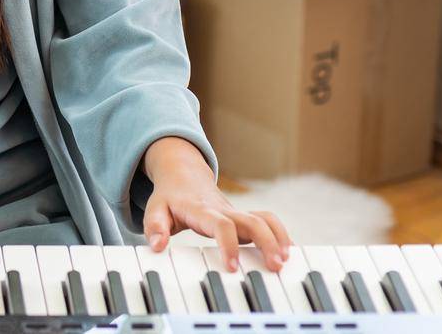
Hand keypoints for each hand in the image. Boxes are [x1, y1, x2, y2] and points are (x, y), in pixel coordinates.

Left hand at [140, 138, 290, 274]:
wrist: (182, 175)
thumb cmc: (170, 196)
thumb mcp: (155, 209)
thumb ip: (154, 226)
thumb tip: (158, 245)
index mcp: (203, 210)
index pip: (221, 225)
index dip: (229, 245)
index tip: (232, 267)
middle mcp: (224, 210)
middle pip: (253, 221)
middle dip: (267, 242)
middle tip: (275, 266)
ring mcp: (236, 212)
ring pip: (265, 219)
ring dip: (278, 237)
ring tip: (286, 261)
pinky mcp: (242, 217)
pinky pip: (267, 221)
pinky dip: (280, 234)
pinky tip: (287, 252)